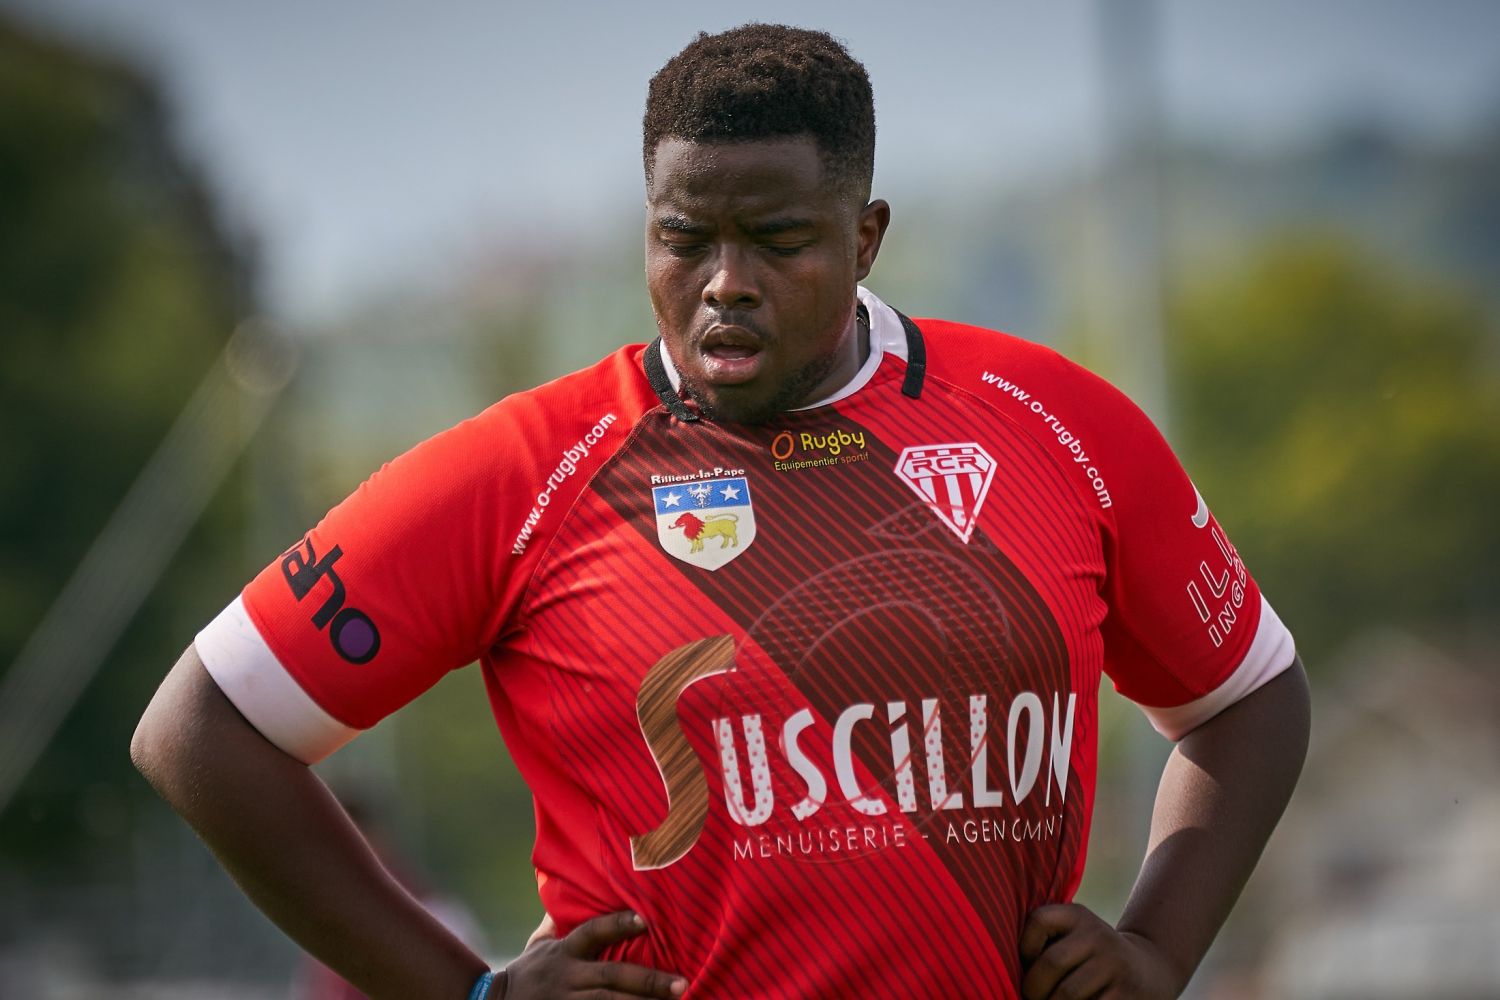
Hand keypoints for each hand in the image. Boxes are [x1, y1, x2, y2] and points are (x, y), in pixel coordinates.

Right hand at [499, 910, 686, 998]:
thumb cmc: (527, 972)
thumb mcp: (539, 944)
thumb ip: (559, 920)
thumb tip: (568, 882)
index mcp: (564, 953)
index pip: (592, 933)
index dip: (617, 925)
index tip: (644, 920)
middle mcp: (567, 978)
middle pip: (611, 978)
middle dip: (647, 982)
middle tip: (682, 984)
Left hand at [1019, 904, 1179, 999]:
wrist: (1148, 970)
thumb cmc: (1090, 957)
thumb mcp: (1072, 936)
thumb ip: (1044, 943)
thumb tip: (1004, 969)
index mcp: (1078, 915)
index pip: (1039, 919)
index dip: (1024, 946)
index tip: (1027, 962)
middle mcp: (1098, 935)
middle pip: (1051, 963)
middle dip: (1032, 988)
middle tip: (1031, 997)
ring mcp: (1114, 965)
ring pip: (1067, 994)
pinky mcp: (1126, 995)